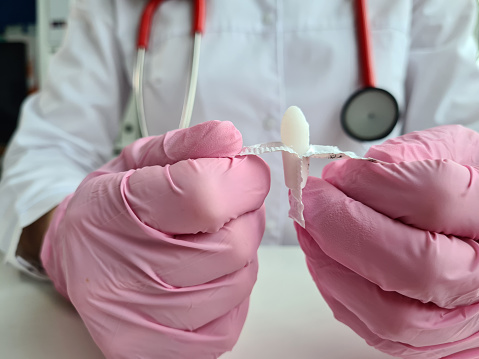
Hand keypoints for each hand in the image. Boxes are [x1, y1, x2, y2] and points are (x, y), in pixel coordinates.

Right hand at [41, 121, 270, 358]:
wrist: (78, 256)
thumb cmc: (113, 205)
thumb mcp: (140, 160)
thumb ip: (188, 145)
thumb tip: (232, 139)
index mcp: (115, 211)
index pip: (204, 196)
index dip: (242, 179)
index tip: (246, 171)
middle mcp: (123, 275)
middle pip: (232, 245)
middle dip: (247, 217)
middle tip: (229, 207)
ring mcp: (140, 320)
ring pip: (238, 283)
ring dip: (240, 256)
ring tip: (211, 240)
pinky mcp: (156, 350)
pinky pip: (229, 324)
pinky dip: (230, 294)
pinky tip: (206, 276)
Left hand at [294, 125, 478, 357]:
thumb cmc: (466, 195)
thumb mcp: (455, 155)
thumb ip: (410, 155)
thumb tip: (351, 172)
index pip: (435, 197)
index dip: (373, 182)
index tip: (338, 172)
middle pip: (415, 264)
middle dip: (344, 227)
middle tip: (311, 201)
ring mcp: (460, 319)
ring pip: (391, 313)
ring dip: (333, 265)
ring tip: (310, 229)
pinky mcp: (431, 344)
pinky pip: (375, 332)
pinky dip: (338, 291)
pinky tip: (325, 258)